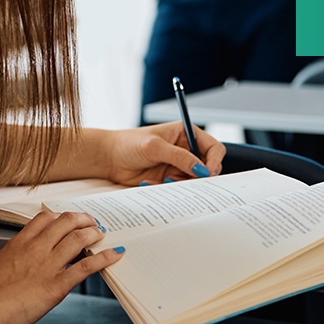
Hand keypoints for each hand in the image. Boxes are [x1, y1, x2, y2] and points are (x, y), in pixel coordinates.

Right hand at [0, 212, 124, 323]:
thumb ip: (17, 259)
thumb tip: (27, 263)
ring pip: (79, 238)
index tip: (70, 220)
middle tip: (92, 223)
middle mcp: (36, 248)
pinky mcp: (56, 285)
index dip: (62, 217)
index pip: (46, 218)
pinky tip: (114, 255)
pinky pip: (87, 266)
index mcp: (19, 242)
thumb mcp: (0, 265)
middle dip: (83, 219)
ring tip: (102, 234)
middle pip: (67, 222)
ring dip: (95, 233)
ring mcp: (47, 265)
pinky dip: (104, 257)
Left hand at [105, 123, 226, 185]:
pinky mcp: (169, 179)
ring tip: (164, 181)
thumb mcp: (154, 146)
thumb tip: (201, 169)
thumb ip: (179, 157)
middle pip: (208, 167)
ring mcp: (178, 166)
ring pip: (194, 181)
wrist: (109, 158)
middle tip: (183, 180)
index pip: (213, 148)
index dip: (213, 161)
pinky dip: (167, 189)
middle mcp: (185, 150)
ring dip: (182, 184)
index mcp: (186, 134)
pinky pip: (178, 189)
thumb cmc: (129, 143)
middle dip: (198, 177)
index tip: (206, 174)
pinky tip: (150, 182)